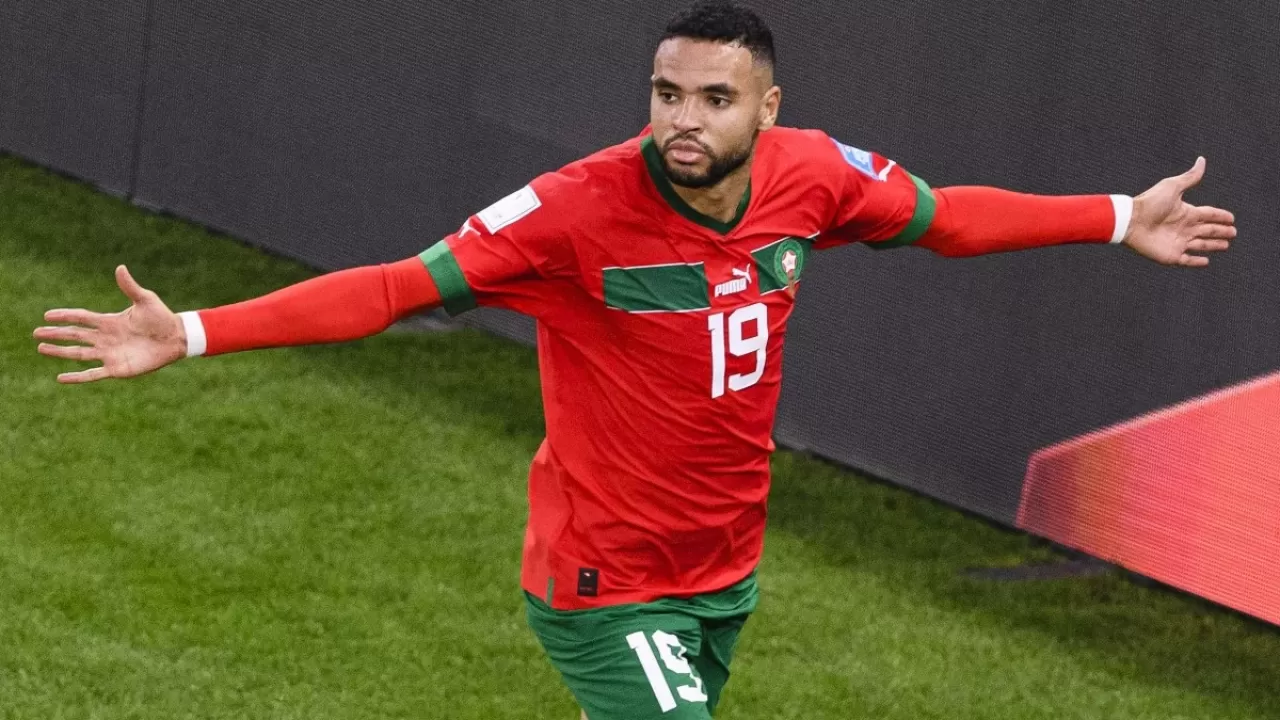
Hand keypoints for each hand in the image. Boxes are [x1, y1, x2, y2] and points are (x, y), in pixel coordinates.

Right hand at [33, 265, 187, 383]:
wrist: (176, 338)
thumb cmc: (162, 318)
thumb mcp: (145, 300)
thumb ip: (130, 287)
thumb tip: (120, 267)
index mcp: (109, 321)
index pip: (81, 317)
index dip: (65, 316)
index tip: (47, 315)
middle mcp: (105, 338)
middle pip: (75, 335)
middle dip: (56, 334)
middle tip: (36, 333)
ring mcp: (109, 354)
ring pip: (78, 353)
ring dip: (60, 352)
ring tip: (42, 349)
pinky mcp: (117, 369)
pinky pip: (92, 374)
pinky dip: (77, 377)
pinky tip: (61, 378)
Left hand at [1123, 157, 1235, 266]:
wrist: (1130, 221)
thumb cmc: (1149, 203)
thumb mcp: (1172, 187)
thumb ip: (1189, 177)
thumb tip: (1201, 160)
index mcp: (1186, 212)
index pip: (1208, 214)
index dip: (1220, 216)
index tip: (1232, 218)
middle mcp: (1184, 228)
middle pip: (1208, 230)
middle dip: (1221, 231)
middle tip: (1233, 233)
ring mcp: (1178, 242)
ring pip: (1201, 245)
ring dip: (1213, 245)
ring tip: (1225, 245)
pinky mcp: (1171, 255)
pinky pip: (1187, 260)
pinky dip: (1196, 262)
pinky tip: (1206, 261)